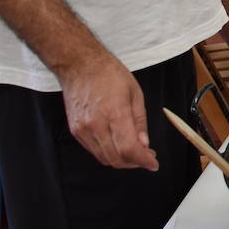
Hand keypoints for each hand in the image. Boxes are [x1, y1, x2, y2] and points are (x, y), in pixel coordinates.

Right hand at [60, 53, 158, 169]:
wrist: (80, 65)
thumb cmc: (109, 74)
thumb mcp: (135, 93)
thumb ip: (140, 122)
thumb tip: (144, 144)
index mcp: (115, 112)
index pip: (129, 148)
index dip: (143, 161)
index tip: (153, 164)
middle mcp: (96, 124)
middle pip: (116, 158)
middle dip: (134, 163)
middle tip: (147, 157)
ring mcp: (83, 129)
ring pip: (104, 158)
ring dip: (121, 160)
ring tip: (134, 152)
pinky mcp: (75, 131)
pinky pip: (94, 151)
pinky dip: (108, 153)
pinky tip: (117, 145)